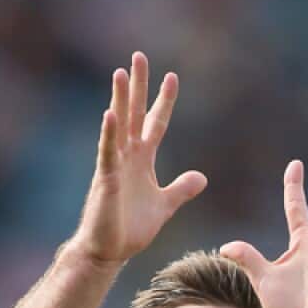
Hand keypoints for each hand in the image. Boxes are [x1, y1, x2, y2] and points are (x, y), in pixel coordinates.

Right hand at [72, 52, 206, 264]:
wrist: (109, 251)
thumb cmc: (130, 228)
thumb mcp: (165, 205)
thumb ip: (181, 189)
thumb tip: (202, 177)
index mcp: (142, 160)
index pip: (155, 123)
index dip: (164, 101)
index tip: (172, 77)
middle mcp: (128, 157)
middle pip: (135, 114)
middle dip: (139, 86)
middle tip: (140, 56)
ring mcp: (115, 166)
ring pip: (118, 126)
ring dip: (120, 100)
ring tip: (121, 73)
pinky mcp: (105, 180)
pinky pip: (107, 153)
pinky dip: (109, 134)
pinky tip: (110, 114)